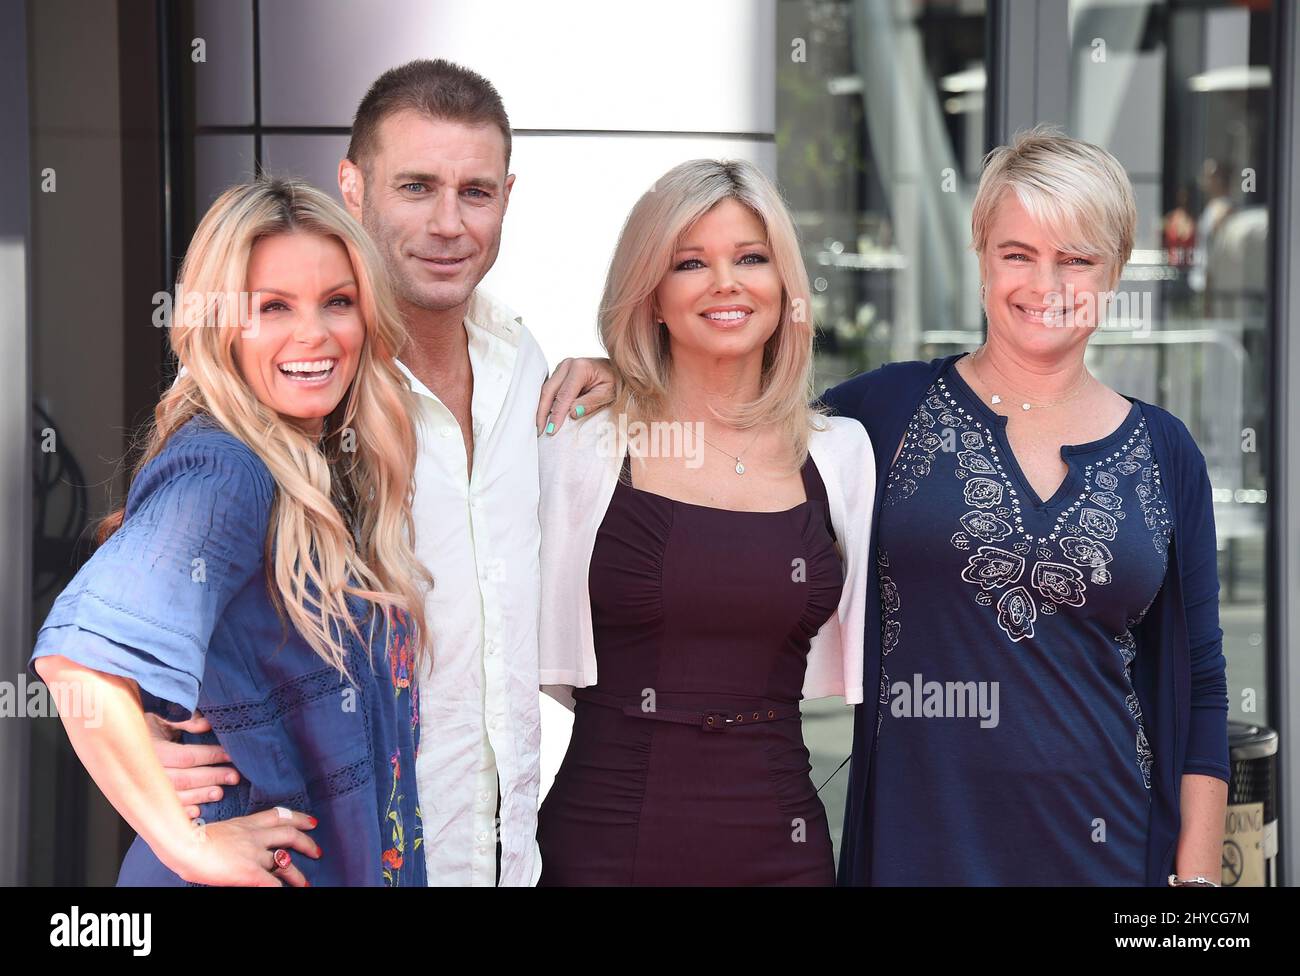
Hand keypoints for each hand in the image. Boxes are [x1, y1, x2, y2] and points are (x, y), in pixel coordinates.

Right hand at [146, 710, 241, 818]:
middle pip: (184, 779)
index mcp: (152, 750)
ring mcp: (143, 788)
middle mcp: (145, 772)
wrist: (113, 739)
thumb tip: (207, 725)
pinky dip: (181, 813)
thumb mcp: (161, 714)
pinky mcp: (142, 798)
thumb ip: (184, 719)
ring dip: (200, 796)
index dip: (211, 756)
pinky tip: (197, 812)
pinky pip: (163, 811)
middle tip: (234, 777)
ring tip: (220, 793)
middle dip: (212, 778)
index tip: (230, 755)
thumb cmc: (143, 724)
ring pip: (175, 797)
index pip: (187, 756)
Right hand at [166, 807, 320, 886]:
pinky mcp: (250, 872)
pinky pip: (272, 884)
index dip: (297, 818)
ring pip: (284, 861)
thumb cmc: (188, 839)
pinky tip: (287, 893)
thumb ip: (230, 837)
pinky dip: (281, 889)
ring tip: (305, 883)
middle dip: (307, 843)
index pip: (277, 816)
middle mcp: (254, 836)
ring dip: (297, 874)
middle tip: (317, 851)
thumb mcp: (216, 831)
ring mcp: (254, 854)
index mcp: (245, 824)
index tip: (310, 822)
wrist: (184, 844)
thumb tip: (232, 848)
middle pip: (289, 834)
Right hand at [536, 357, 615, 435]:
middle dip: (542, 412)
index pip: (564, 395)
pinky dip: (546, 404)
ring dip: (542, 409)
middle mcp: (568, 365)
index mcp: (580, 367)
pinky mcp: (559, 374)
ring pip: (546, 390)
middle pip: (548, 391)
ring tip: (540, 426)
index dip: (556, 414)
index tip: (551, 430)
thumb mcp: (607, 394)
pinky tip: (545, 417)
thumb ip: (590, 403)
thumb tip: (572, 413)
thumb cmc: (614, 382)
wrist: (615, 370)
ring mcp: (561, 368)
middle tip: (540, 431)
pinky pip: (549, 390)